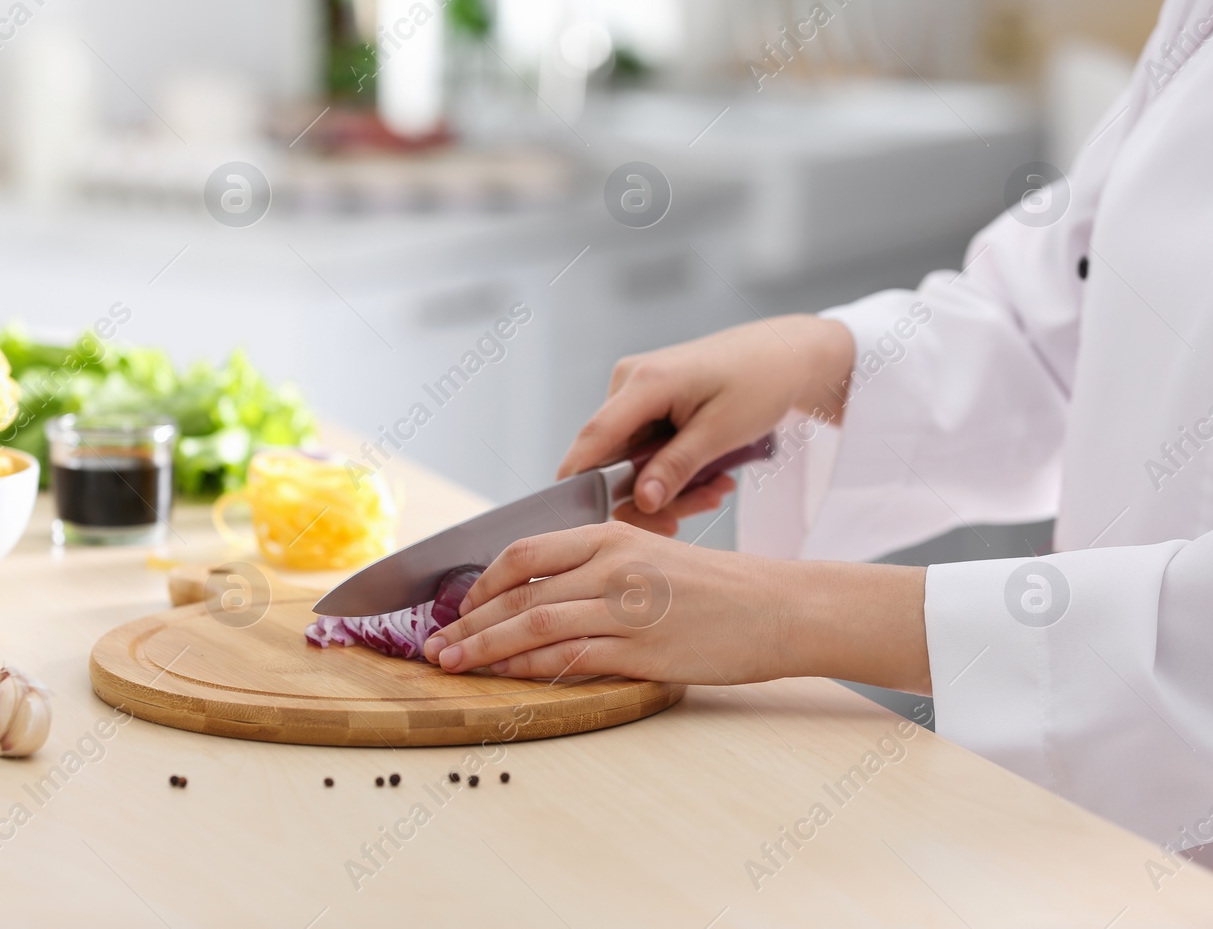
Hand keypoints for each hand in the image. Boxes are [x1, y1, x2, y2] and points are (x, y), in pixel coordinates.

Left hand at [421, 521, 930, 693]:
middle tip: (435, 645)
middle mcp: (611, 566)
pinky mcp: (641, 650)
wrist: (778, 607)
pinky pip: (568, 660)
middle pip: (517, 594)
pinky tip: (504, 677)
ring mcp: (625, 608)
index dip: (480, 583)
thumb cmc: (715, 586)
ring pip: (532, 627)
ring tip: (451, 665)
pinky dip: (527, 668)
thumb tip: (538, 590)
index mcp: (610, 536)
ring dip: (483, 648)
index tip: (455, 606)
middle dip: (467, 622)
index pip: (523, 554)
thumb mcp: (651, 555)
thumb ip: (596, 566)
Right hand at [559, 315, 854, 535]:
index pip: (593, 439)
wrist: (786, 354)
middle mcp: (629, 383)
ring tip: (716, 491)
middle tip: (700, 509)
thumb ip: (676, 467)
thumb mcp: (722, 432)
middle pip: (613, 460)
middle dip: (652, 494)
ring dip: (670, 487)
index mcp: (644, 382)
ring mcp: (636, 392)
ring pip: (632, 462)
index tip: (579, 519)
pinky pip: (646, 451)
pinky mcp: (648, 403)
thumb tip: (641, 501)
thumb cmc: (761, 381)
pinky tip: (711, 476)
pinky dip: (674, 470)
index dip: (580, 482)